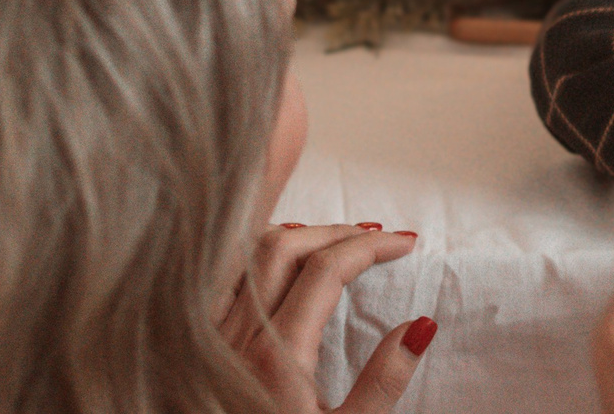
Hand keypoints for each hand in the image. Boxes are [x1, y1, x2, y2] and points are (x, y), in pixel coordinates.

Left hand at [220, 222, 428, 412]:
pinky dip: (252, 252)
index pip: (329, 268)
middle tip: (377, 237)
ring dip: (296, 233)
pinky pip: (220, 274)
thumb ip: (383, 382)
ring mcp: (210, 333)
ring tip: (333, 238)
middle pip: (289, 245)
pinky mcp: (193, 341)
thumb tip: (419, 327)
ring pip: (248, 251)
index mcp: (279, 352)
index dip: (372, 246)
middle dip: (339, 231)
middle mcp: (239, 332)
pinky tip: (274, 259)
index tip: (405, 243)